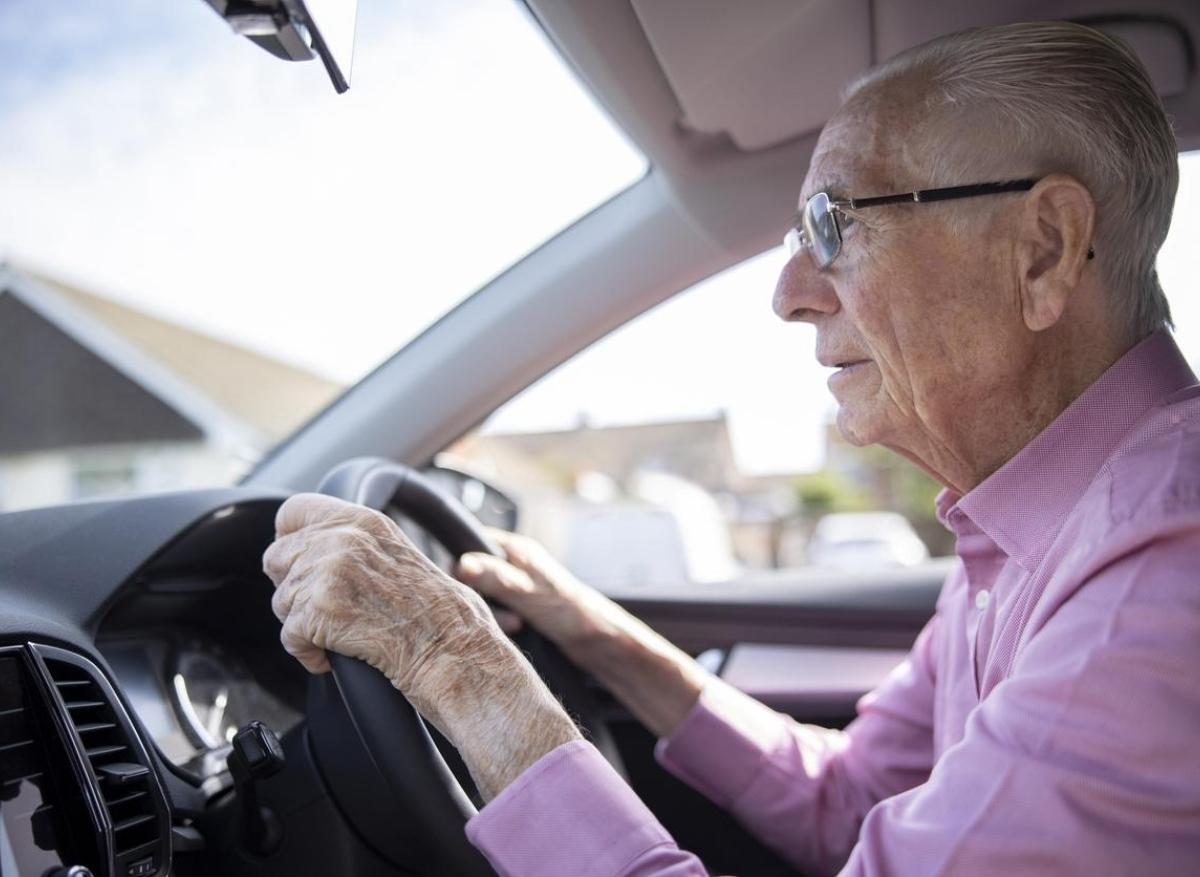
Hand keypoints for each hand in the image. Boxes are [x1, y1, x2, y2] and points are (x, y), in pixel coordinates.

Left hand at [262, 493, 505, 722]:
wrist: (452, 648)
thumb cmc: (436, 613)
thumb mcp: (397, 554)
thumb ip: (354, 544)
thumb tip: (310, 550)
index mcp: (363, 520)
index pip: (293, 511)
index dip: (289, 538)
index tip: (295, 560)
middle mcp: (342, 539)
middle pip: (277, 558)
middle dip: (294, 588)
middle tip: (325, 609)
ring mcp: (328, 573)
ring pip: (281, 601)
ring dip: (303, 624)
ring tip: (340, 633)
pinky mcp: (318, 611)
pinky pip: (288, 637)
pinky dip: (308, 653)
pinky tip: (334, 654)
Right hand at [458, 529, 708, 738]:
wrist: (604, 644)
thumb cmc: (574, 613)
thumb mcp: (530, 594)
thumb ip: (495, 579)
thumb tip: (460, 565)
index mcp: (516, 550)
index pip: (470, 544)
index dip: (461, 566)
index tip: (464, 588)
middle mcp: (514, 565)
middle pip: (473, 576)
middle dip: (478, 598)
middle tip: (501, 615)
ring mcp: (516, 588)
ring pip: (483, 599)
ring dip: (491, 615)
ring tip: (515, 626)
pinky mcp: (520, 611)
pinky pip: (495, 615)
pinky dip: (499, 626)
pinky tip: (515, 634)